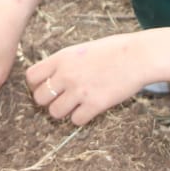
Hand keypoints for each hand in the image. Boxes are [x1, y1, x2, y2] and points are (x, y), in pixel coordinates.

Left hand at [25, 32, 149, 124]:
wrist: (137, 56)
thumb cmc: (112, 50)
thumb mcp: (81, 50)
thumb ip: (64, 63)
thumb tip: (51, 77)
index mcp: (61, 58)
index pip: (31, 77)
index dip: (36, 84)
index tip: (47, 86)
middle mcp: (66, 75)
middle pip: (39, 98)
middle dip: (48, 100)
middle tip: (61, 98)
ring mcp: (80, 91)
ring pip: (54, 112)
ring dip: (63, 112)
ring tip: (74, 106)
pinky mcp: (95, 104)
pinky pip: (76, 121)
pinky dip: (80, 118)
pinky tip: (89, 110)